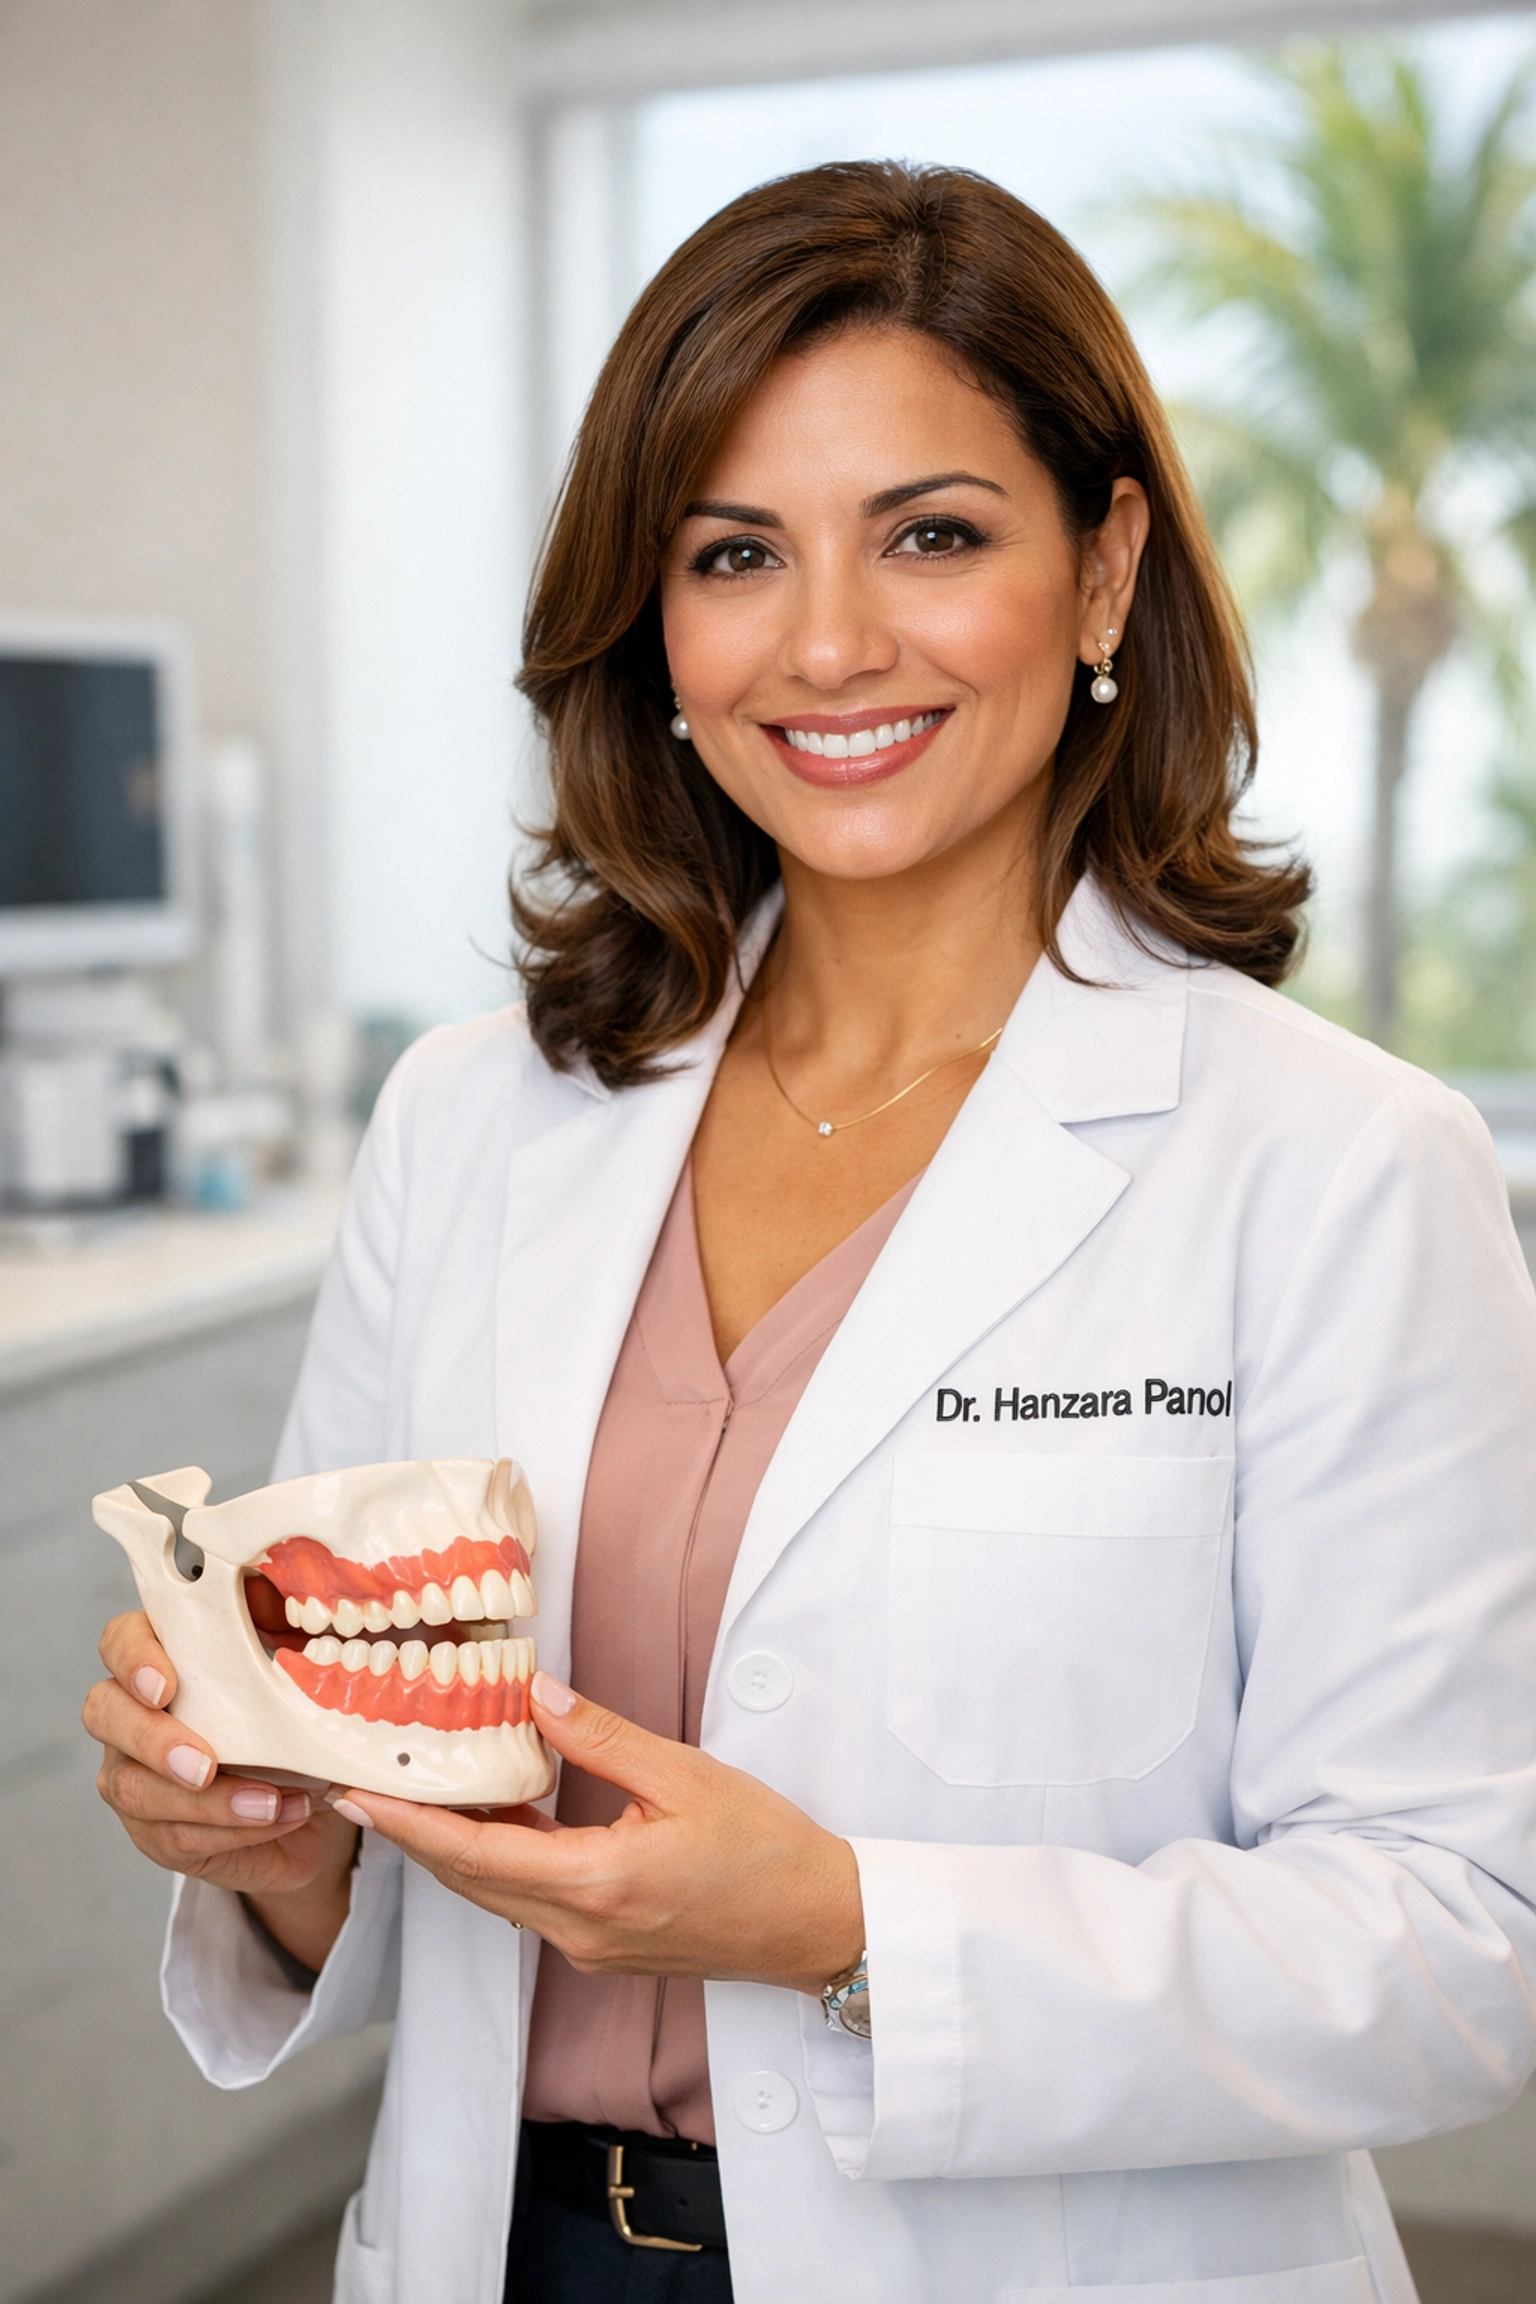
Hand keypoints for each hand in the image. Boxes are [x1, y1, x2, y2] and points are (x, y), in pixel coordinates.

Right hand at [84, 1610, 358, 1970]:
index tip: (167, 1684)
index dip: (133, 1658)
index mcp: (162, 1658)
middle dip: (153, 1741)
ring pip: (136, 1789)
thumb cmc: (295, 1712)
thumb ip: (279, 1616)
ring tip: (270, 1801)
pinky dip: (232, 1831)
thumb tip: (282, 1576)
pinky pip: (174, 1837)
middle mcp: (134, 1715)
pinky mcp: (157, 1831)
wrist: (317, 1797)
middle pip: (105, 1715)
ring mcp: (136, 1776)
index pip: (121, 1641)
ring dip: (208, 1801)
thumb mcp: (298, 1656)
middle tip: (206, 1763)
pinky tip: (282, 1816)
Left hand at [331, 1673, 863, 1992]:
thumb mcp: (686, 1775)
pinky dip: (500, 1861)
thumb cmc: (767, 1850)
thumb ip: (602, 1738)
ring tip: (418, 1792)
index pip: (474, 1854)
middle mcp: (580, 1928)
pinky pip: (530, 1903)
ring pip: (497, 1895)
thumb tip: (536, 1696)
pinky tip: (497, 1818)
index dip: (407, 1826)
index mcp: (597, 1884)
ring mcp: (590, 1947)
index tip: (356, 1796)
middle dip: (414, 1834)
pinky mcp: (605, 1948)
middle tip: (366, 1782)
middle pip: (471, 1880)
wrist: (820, 1924)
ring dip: (456, 1848)